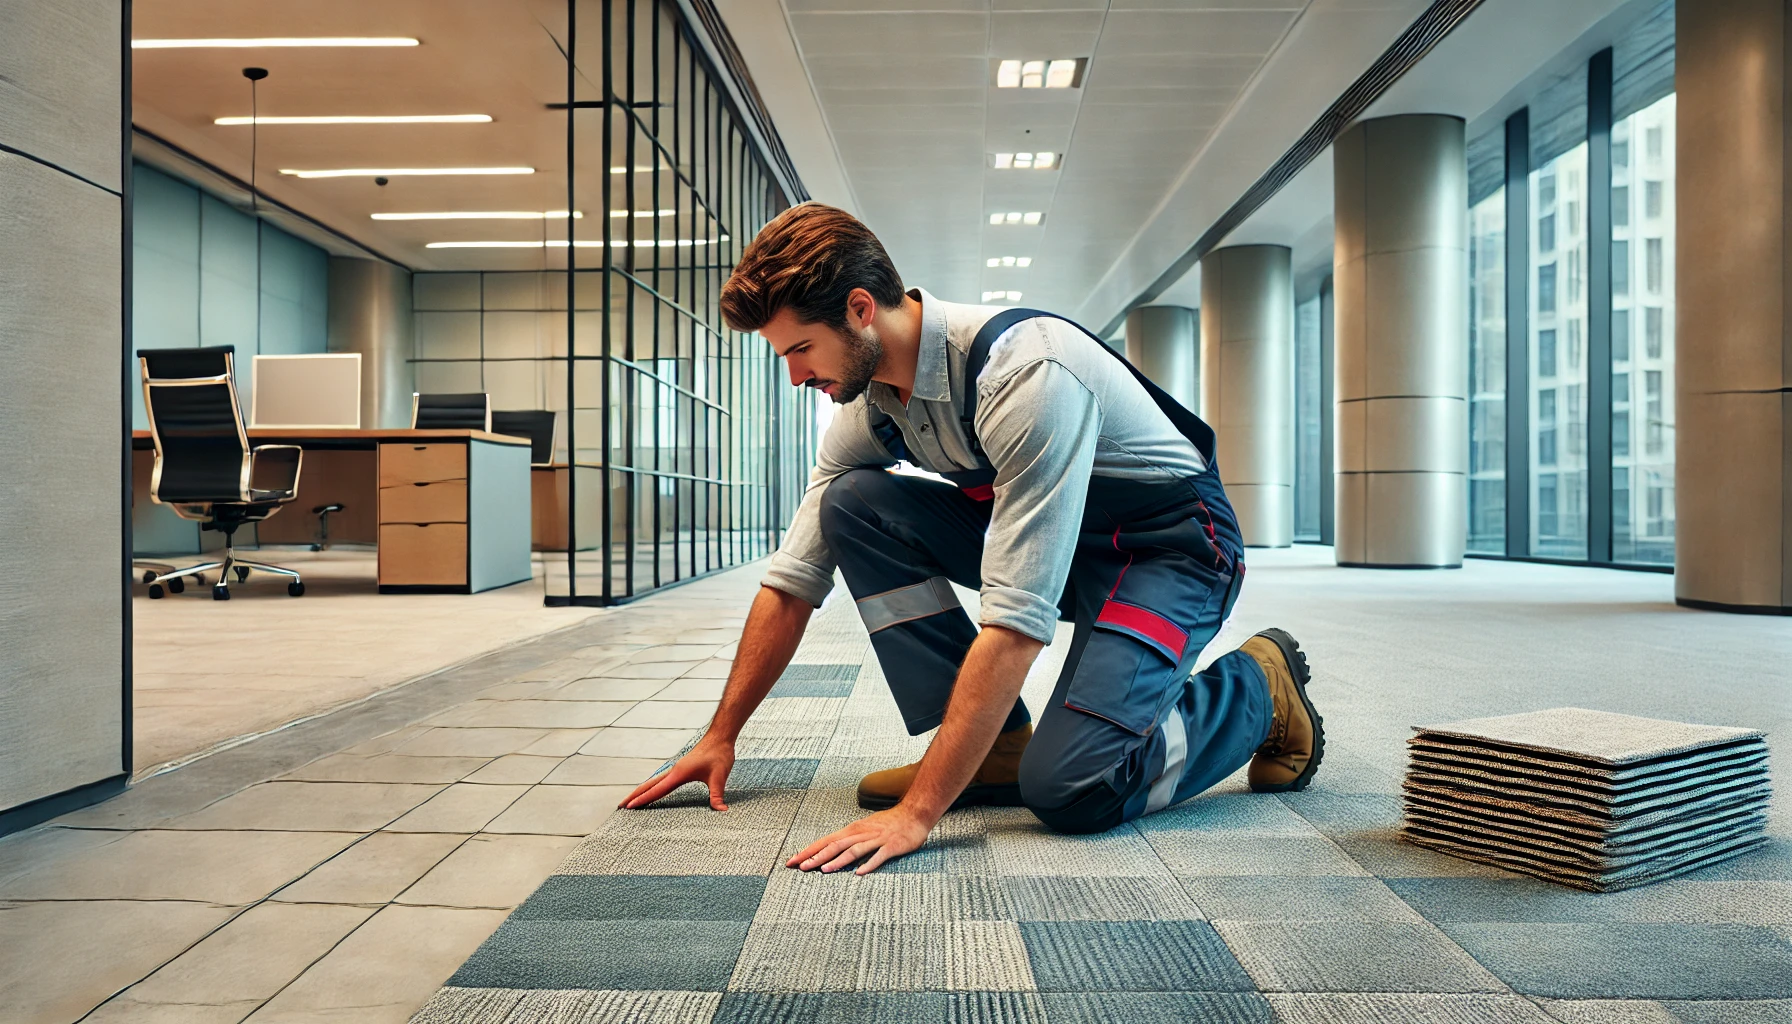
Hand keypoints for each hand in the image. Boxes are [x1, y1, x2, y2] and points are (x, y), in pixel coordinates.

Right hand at [620, 734, 734, 810]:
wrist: (720, 737)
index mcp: (678, 774)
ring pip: (653, 782)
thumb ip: (717, 794)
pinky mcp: (680, 769)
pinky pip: (661, 780)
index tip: (629, 807)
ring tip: (631, 801)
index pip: (657, 790)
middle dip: (634, 796)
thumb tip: (722, 810)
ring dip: (641, 791)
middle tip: (620, 806)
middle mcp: (673, 771)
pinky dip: (652, 787)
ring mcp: (675, 769)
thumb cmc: (719, 754)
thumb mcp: (719, 776)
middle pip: (648, 785)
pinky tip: (653, 792)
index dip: (642, 799)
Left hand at [786, 805, 933, 874]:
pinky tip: (859, 873)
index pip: (826, 841)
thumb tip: (831, 850)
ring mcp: (876, 839)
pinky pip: (878, 856)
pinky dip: (868, 864)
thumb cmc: (889, 823)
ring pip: (853, 850)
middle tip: (800, 867)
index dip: (809, 851)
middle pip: (835, 845)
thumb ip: (850, 839)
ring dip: (838, 860)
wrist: (915, 813)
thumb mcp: (865, 828)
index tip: (793, 861)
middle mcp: (861, 833)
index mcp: (853, 830)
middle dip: (816, 857)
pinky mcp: (891, 846)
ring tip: (824, 870)